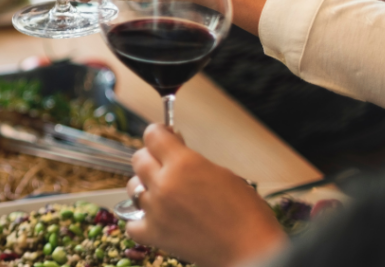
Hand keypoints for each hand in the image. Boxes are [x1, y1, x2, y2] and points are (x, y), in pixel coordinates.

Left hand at [126, 125, 286, 266]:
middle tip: (165, 165)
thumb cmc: (246, 213)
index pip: (152, 135)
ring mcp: (156, 210)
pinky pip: (131, 223)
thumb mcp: (222, 174)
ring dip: (145, 187)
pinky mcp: (155, 234)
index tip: (164, 137)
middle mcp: (164, 184)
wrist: (252, 251)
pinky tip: (155, 218)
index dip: (159, 133)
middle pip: (139, 159)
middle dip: (151, 158)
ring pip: (133, 188)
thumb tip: (176, 152)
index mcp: (184, 163)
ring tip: (162, 193)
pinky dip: (140, 221)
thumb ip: (192, 161)